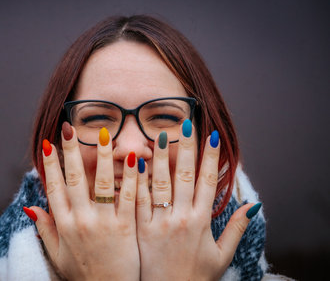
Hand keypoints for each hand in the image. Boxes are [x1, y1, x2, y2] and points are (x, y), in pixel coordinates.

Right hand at [30, 126, 139, 280]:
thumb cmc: (84, 275)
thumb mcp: (57, 255)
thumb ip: (45, 229)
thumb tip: (31, 208)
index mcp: (64, 225)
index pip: (54, 187)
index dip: (50, 165)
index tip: (48, 144)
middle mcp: (82, 220)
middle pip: (75, 179)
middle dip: (71, 151)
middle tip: (69, 128)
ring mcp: (104, 222)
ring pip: (102, 183)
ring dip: (102, 156)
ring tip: (103, 134)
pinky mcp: (126, 227)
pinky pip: (128, 198)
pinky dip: (131, 177)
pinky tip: (133, 159)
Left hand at [136, 123, 255, 280]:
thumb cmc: (195, 277)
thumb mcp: (222, 256)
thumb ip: (236, 229)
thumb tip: (253, 205)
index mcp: (202, 222)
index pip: (207, 182)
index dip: (211, 158)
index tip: (212, 136)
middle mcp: (181, 218)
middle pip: (185, 176)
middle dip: (187, 148)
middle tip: (187, 124)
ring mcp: (159, 222)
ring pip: (160, 183)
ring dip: (161, 157)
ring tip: (161, 134)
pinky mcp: (140, 229)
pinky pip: (138, 200)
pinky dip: (137, 180)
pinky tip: (135, 161)